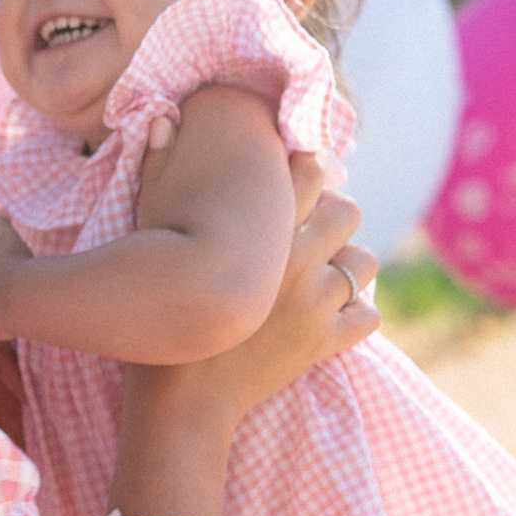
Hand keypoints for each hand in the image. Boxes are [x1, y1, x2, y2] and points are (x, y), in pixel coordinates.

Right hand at [130, 153, 372, 425]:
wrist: (177, 399)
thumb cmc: (153, 310)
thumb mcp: (148, 233)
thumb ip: (158, 170)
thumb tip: (163, 116)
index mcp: (261, 229)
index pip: (310, 172)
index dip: (308, 174)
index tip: (298, 185)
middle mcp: (296, 260)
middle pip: (348, 211)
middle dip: (334, 218)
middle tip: (312, 233)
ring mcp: (315, 304)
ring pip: (364, 263)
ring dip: (349, 266)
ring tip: (323, 275)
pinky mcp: (324, 344)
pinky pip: (367, 317)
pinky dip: (354, 316)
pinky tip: (332, 317)